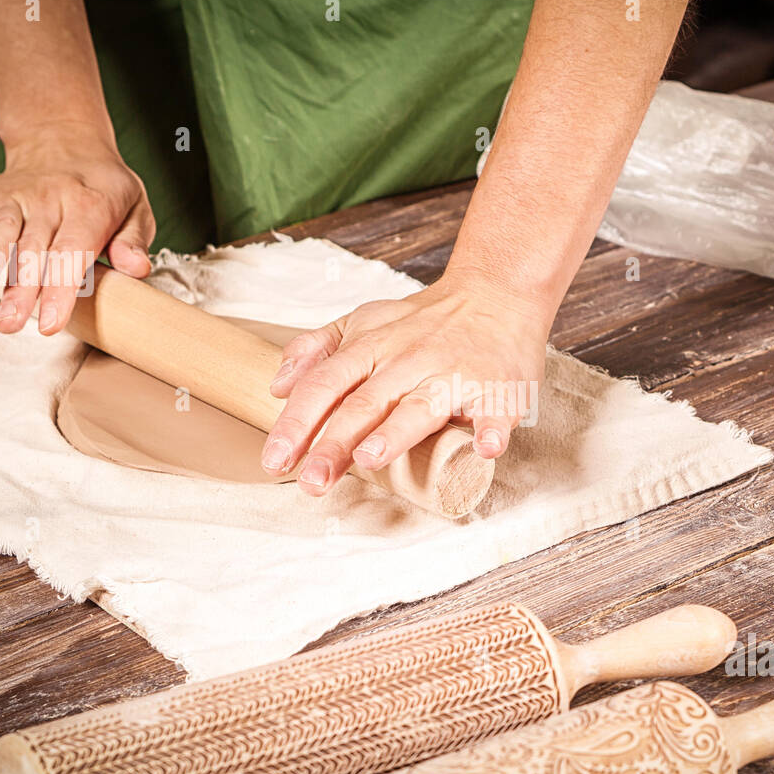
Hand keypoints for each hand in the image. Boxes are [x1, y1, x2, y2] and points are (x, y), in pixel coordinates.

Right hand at [0, 121, 154, 335]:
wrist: (66, 141)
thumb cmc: (105, 187)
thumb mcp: (135, 207)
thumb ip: (133, 240)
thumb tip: (136, 270)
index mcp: (87, 205)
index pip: (72, 252)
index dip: (61, 288)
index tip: (52, 322)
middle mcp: (46, 200)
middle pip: (33, 249)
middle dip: (22, 287)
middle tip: (12, 323)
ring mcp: (11, 200)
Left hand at [261, 276, 549, 494]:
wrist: (498, 291)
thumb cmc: (427, 320)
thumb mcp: (366, 321)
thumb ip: (319, 349)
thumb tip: (277, 386)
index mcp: (372, 347)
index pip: (324, 385)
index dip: (297, 423)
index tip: (275, 460)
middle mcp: (409, 360)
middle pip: (365, 404)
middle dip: (335, 443)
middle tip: (312, 482)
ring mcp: (454, 375)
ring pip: (420, 406)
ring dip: (396, 432)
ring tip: (370, 459)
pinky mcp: (497, 389)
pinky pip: (495, 412)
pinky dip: (491, 430)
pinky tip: (485, 449)